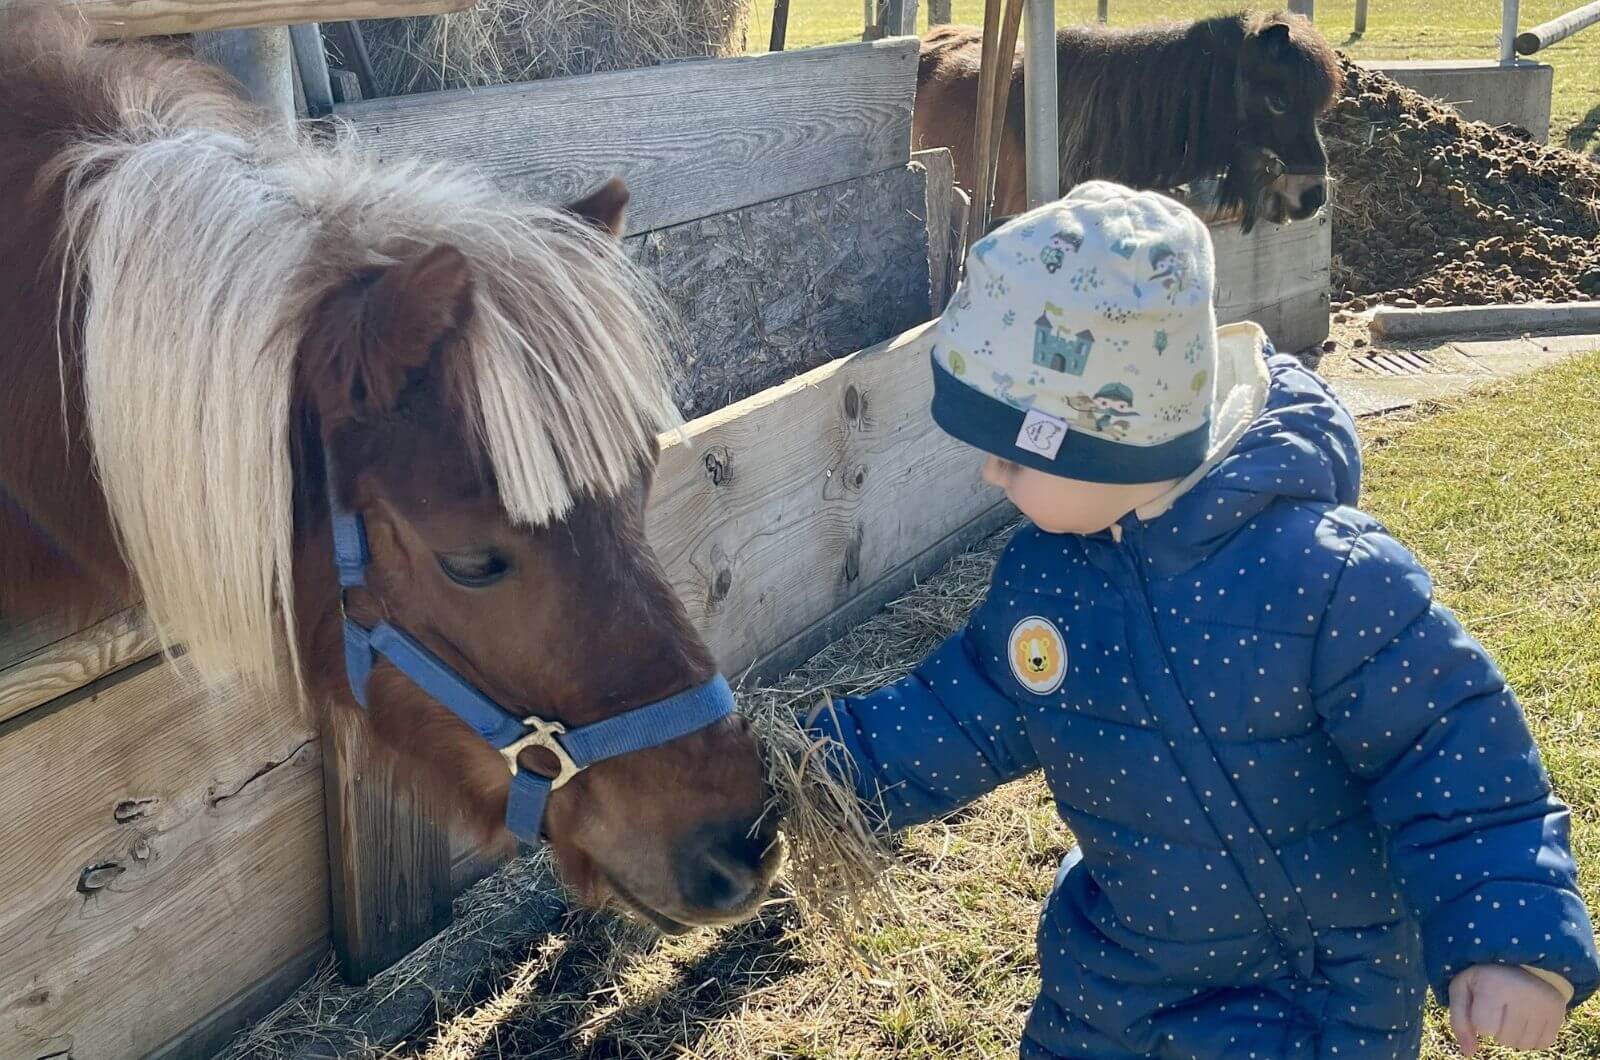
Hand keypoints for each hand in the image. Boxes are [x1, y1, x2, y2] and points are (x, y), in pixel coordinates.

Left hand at [1448, 964, 1566, 1054]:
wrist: (1521, 961)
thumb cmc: (1485, 977)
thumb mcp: (1463, 989)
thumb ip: (1459, 1020)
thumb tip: (1468, 1053)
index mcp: (1495, 986)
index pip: (1484, 1027)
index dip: (1479, 1020)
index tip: (1483, 1002)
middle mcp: (1524, 995)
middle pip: (1504, 1039)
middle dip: (1496, 1028)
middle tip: (1499, 1006)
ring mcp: (1545, 1005)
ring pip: (1523, 1045)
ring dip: (1513, 1035)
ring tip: (1512, 1012)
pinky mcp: (1559, 1014)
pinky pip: (1542, 1044)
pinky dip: (1531, 1037)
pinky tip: (1526, 1018)